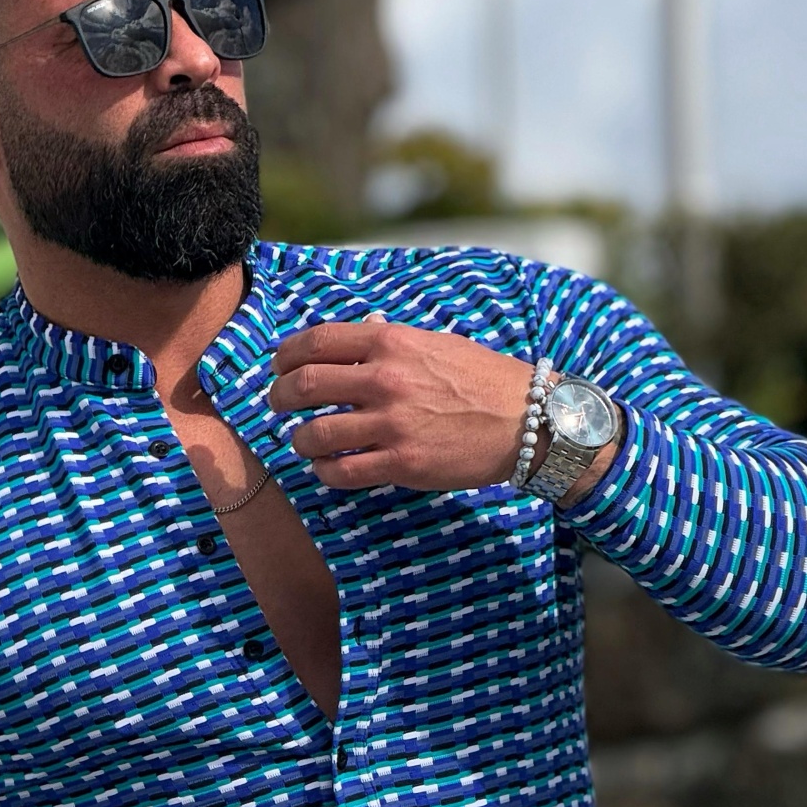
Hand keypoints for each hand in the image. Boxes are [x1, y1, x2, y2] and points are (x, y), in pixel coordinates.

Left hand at [269, 320, 531, 492]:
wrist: (528, 420)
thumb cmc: (482, 379)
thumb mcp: (435, 343)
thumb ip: (391, 341)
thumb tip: (357, 334)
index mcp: (391, 342)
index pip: (314, 342)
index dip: (285, 356)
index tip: (279, 368)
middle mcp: (386, 380)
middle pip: (302, 386)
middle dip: (279, 398)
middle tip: (279, 405)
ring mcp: (392, 424)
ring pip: (313, 434)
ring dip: (299, 440)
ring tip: (305, 442)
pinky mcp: (402, 463)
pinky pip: (341, 472)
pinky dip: (325, 471)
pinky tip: (330, 467)